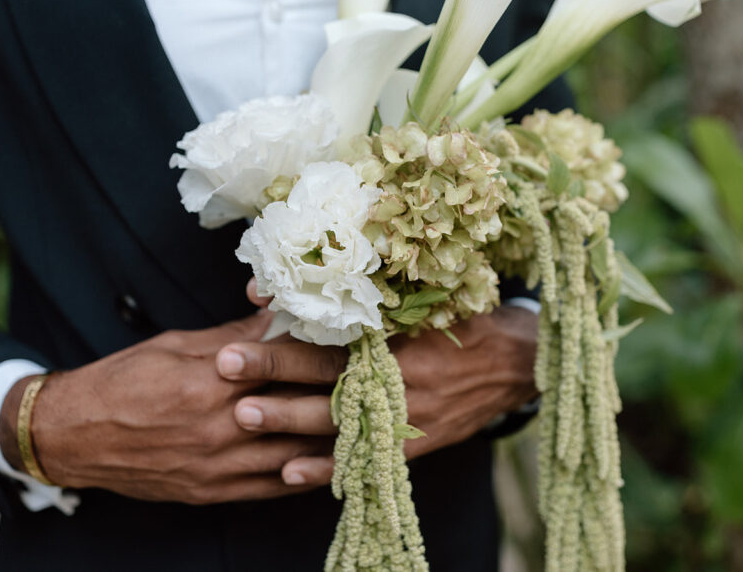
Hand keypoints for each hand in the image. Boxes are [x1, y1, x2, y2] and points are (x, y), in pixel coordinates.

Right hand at [0, 310, 343, 503]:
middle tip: (381, 382)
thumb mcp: (181, 345)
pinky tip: (333, 461)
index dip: (331, 356)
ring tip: (370, 421)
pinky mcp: (213, 492)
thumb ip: (238, 335)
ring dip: (335, 438)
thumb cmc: (124, 380)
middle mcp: (222, 428)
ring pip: (297, 454)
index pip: (289, 366)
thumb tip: (283, 313)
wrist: (74, 436)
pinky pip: (273, 487)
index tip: (363, 345)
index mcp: (214, 381)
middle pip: (301, 411)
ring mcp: (219, 466)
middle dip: (343, 396)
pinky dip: (307, 474)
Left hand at [220, 300, 538, 487]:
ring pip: (337, 420)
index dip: (297, 313)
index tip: (252, 304)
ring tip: (244, 416)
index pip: (339, 322)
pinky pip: (363, 461)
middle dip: (275, 368)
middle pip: (328, 371)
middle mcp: (400, 374)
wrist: (516, 366)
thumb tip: (311, 270)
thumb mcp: (431, 294)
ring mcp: (405, 414)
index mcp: (402, 332)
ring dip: (288, 420)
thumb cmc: (464, 321)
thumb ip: (378, 287)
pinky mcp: (412, 444)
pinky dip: (326, 469)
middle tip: (226, 366)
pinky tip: (287, 473)